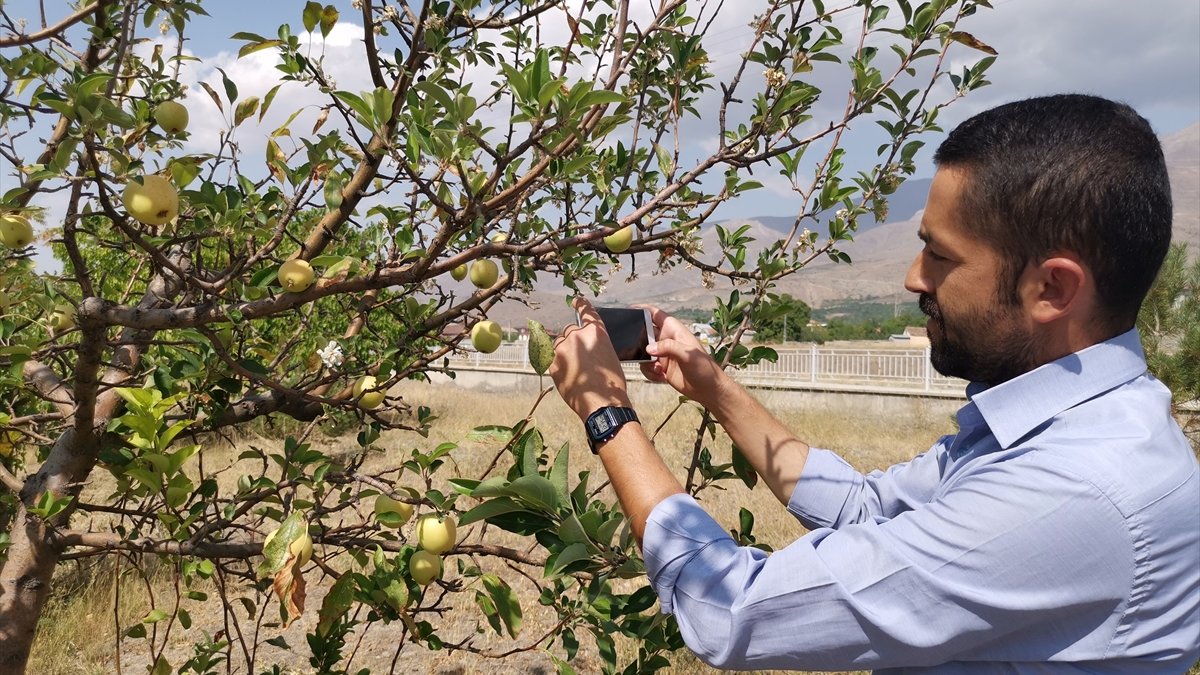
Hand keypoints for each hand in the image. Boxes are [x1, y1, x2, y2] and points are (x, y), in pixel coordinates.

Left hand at [549, 297, 632, 420]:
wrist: (601, 403)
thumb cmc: (611, 383)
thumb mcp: (609, 356)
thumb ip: (595, 344)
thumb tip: (586, 347)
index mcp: (595, 331)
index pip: (586, 311)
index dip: (580, 304)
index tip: (575, 300)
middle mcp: (577, 335)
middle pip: (569, 331)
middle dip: (572, 342)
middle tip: (581, 361)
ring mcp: (562, 348)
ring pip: (558, 345)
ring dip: (564, 354)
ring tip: (575, 372)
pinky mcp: (551, 362)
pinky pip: (551, 358)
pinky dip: (557, 365)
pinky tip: (568, 377)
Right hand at [637, 305, 728, 407]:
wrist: (708, 389)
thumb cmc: (704, 368)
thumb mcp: (688, 355)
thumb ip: (668, 347)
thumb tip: (648, 349)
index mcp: (674, 330)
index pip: (656, 315)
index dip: (643, 310)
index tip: (629, 310)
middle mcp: (667, 340)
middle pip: (644, 334)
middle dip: (638, 342)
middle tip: (643, 353)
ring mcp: (663, 354)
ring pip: (643, 353)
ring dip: (646, 363)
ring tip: (659, 370)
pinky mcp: (661, 368)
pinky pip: (646, 367)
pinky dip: (650, 373)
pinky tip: (662, 377)